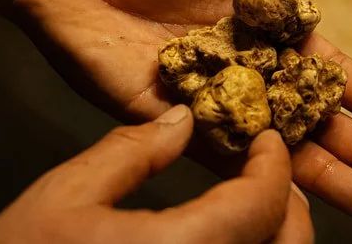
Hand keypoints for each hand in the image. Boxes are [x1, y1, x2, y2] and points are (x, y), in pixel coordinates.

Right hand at [0, 105, 311, 243]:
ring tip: (248, 200)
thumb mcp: (66, 196)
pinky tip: (221, 234)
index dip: (274, 166)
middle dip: (286, 204)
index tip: (266, 139)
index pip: (262, 205)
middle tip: (264, 171)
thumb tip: (182, 118)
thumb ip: (133, 150)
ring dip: (273, 231)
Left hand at [15, 0, 351, 217]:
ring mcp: (213, 100)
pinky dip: (260, 186)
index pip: (330, 71)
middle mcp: (248, 70)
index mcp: (266, 28)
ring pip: (278, 149)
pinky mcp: (173, 122)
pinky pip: (224, 161)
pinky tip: (294, 206)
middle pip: (314, 119)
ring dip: (326, 178)